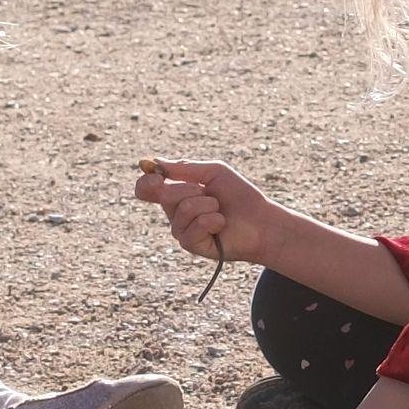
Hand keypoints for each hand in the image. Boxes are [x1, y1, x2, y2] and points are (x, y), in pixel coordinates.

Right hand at [134, 158, 281, 268]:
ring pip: (181, 211)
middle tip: (210, 194)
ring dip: (206, 205)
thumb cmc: (240, 196)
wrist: (262, 220)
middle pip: (164, 195)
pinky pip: (191, 229)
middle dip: (190, 189)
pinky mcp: (192, 245)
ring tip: (219, 210)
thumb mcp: (213, 172)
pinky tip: (221, 223)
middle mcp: (175, 213)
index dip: (146, 182)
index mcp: (176, 193)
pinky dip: (211, 221)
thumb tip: (154, 162)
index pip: (146, 188)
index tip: (158, 176)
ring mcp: (182, 230)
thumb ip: (184, 168)